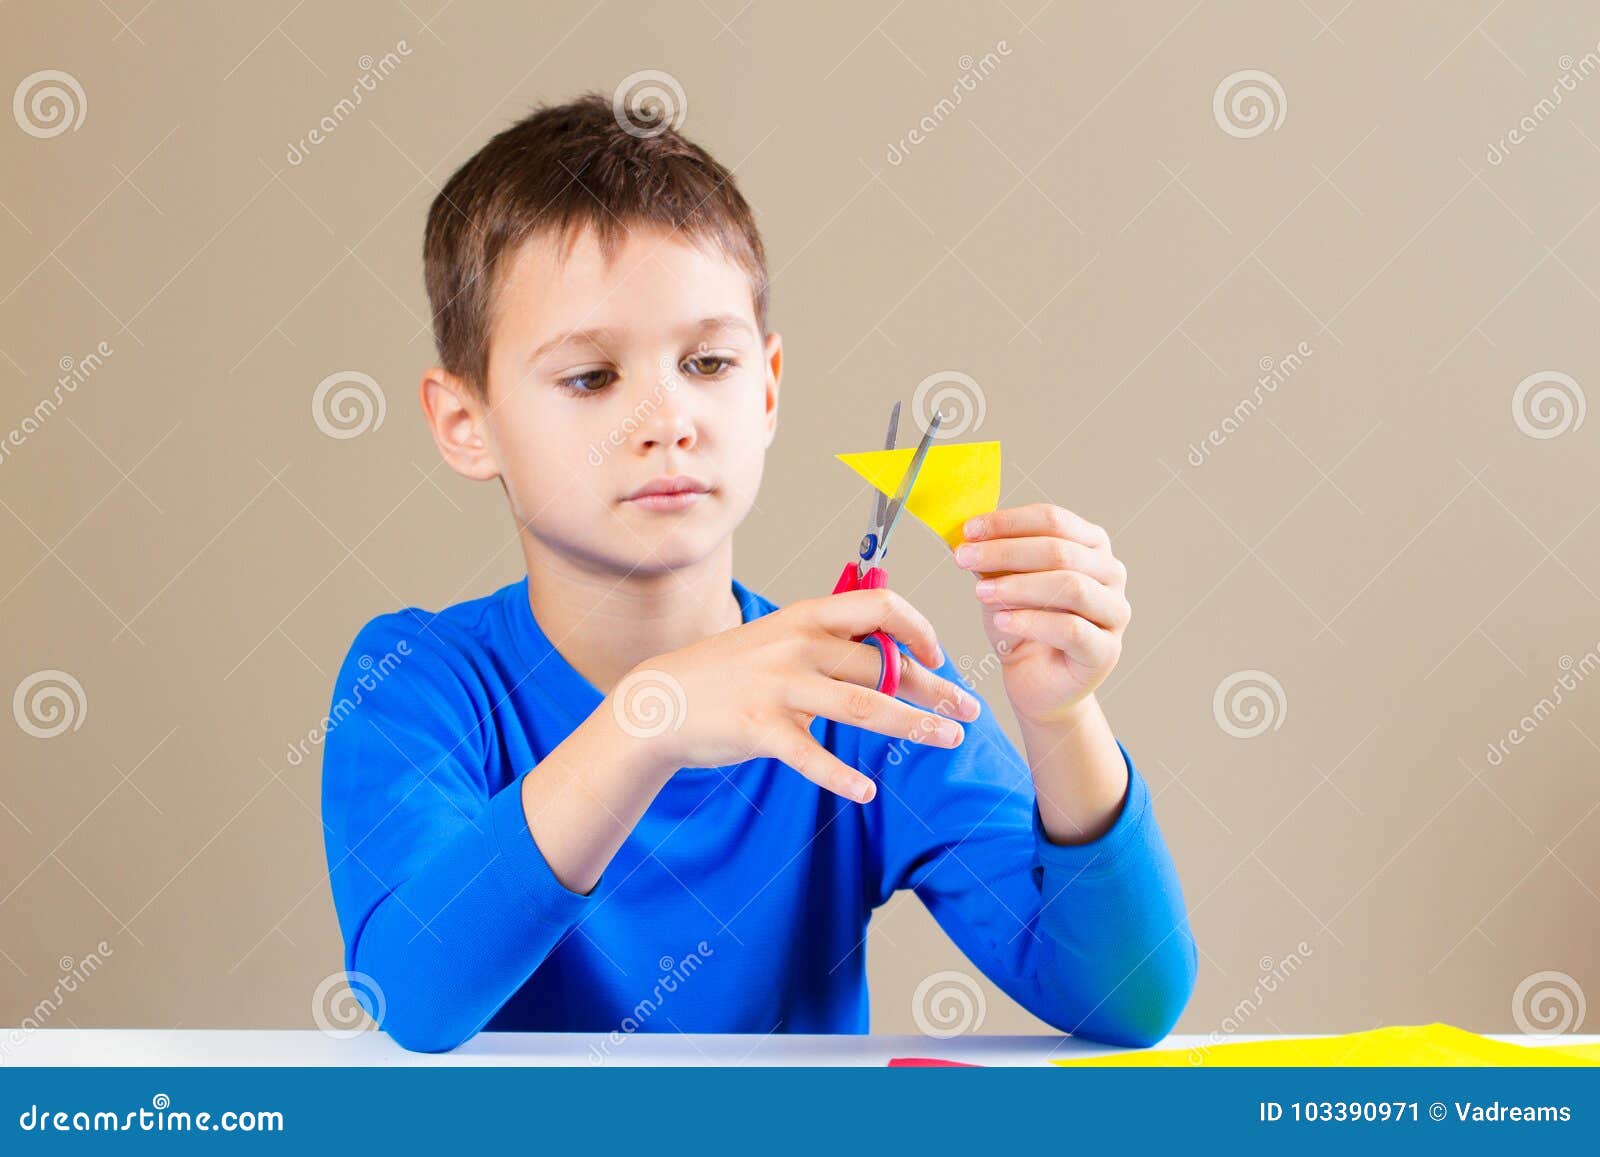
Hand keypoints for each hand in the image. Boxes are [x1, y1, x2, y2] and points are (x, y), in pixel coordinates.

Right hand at [610, 590, 981, 804]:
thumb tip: (893, 654)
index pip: (880, 607)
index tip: (939, 656)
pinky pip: (811, 756)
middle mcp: (797, 646)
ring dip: (914, 726)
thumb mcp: (780, 638)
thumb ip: (829, 643)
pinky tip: (868, 790)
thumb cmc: (732, 671)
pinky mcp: (760, 729)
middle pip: (884, 667)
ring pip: (864, 707)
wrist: (661, 699)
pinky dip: (843, 777)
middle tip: (968, 711)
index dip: (919, 629)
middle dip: (935, 690)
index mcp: (807, 617)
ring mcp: (778, 687)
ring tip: (948, 740)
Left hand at [953, 503, 1131, 724]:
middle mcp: (1111, 573)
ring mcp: (1114, 612)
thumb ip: (993, 559)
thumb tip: (967, 533)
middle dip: (1005, 551)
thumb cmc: (1022, 624)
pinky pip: (1071, 629)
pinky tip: (1001, 621)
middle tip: (963, 557)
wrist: (1035, 681)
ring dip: (1019, 586)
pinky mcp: (1105, 651)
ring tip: (979, 592)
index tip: (968, 530)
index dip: (1008, 522)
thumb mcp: (1002, 584)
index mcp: (1091, 545)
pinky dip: (1031, 621)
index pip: (1053, 520)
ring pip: (1071, 586)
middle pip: (1060, 550)